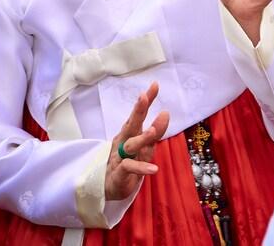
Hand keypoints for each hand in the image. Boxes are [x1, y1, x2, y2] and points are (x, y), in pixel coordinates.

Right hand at [105, 82, 169, 201]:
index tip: (155, 85)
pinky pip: (129, 168)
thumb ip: (154, 133)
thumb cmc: (127, 165)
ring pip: (131, 145)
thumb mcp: (143, 148)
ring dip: (142, 138)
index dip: (146, 101)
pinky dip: (141, 168)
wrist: (108, 188)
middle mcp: (123, 142)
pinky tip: (154, 168)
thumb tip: (165, 112)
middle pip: (131, 124)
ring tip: (152, 131)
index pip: (137, 115)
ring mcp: (119, 157)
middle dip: (137, 110)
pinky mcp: (119, 174)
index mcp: (128, 134)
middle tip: (144, 96)